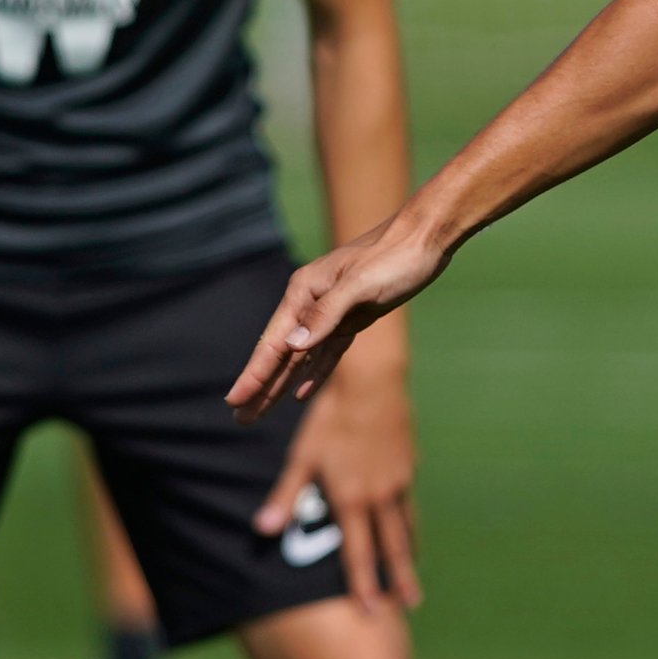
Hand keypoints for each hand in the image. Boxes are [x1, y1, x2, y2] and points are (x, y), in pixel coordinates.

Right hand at [230, 216, 447, 420]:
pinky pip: (327, 353)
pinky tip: (300, 393)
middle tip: (239, 419)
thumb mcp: (360, 285)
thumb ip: (326, 315)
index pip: (273, 343)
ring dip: (280, 385)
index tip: (233, 401)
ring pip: (300, 358)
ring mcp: (330, 313)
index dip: (253, 375)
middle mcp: (310, 303)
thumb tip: (292, 346)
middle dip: (260, 388)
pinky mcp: (352, 319)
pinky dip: (314, 373)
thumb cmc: (393, 257)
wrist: (424, 239)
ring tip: (258, 412)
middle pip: (280, 355)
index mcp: (304, 293)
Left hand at [258, 345, 420, 608]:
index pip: (358, 552)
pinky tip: (409, 532)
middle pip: (391, 548)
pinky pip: (408, 506)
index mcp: (351, 499)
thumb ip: (286, 497)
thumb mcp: (302, 458)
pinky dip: (409, 527)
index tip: (371, 609)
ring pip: (405, 528)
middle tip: (410, 604)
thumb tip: (262, 529)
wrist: (373, 386)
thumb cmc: (330, 420)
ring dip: (408, 556)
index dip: (364, 583)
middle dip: (399, 579)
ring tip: (411, 576)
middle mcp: (379, 498)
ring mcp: (397, 483)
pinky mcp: (406, 468)